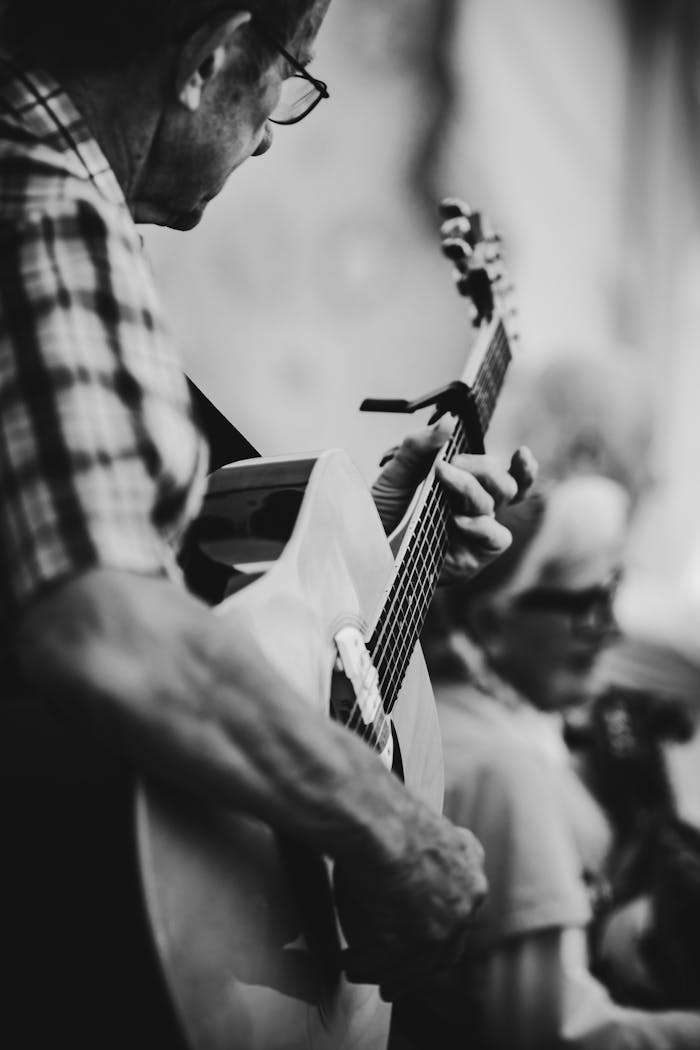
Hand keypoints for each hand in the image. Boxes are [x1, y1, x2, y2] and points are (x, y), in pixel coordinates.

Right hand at [334, 806, 486, 1000]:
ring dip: (386, 973)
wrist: (377, 821)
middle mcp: (465, 904)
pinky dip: (362, 966)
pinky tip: (346, 963)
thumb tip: (405, 855)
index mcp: (471, 870)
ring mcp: (441, 927)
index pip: (463, 914)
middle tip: (396, 975)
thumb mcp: (424, 826)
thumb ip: (427, 850)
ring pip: (414, 966)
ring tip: (359, 972)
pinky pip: (381, 964)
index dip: (443, 931)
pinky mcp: (411, 943)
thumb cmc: (387, 811)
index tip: (424, 940)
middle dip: (420, 966)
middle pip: (446, 951)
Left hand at [370, 420, 536, 580]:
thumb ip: (421, 445)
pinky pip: (497, 537)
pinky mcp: (471, 558)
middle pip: (505, 485)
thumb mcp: (397, 472)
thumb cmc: (383, 514)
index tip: (521, 452)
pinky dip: (481, 525)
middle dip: (483, 467)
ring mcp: (474, 535)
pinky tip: (458, 520)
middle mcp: (474, 511)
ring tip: (442, 479)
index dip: (524, 467)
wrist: (364, 546)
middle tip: (448, 464)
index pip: (507, 477)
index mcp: (465, 489)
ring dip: (471, 486)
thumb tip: (448, 421)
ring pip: (496, 504)